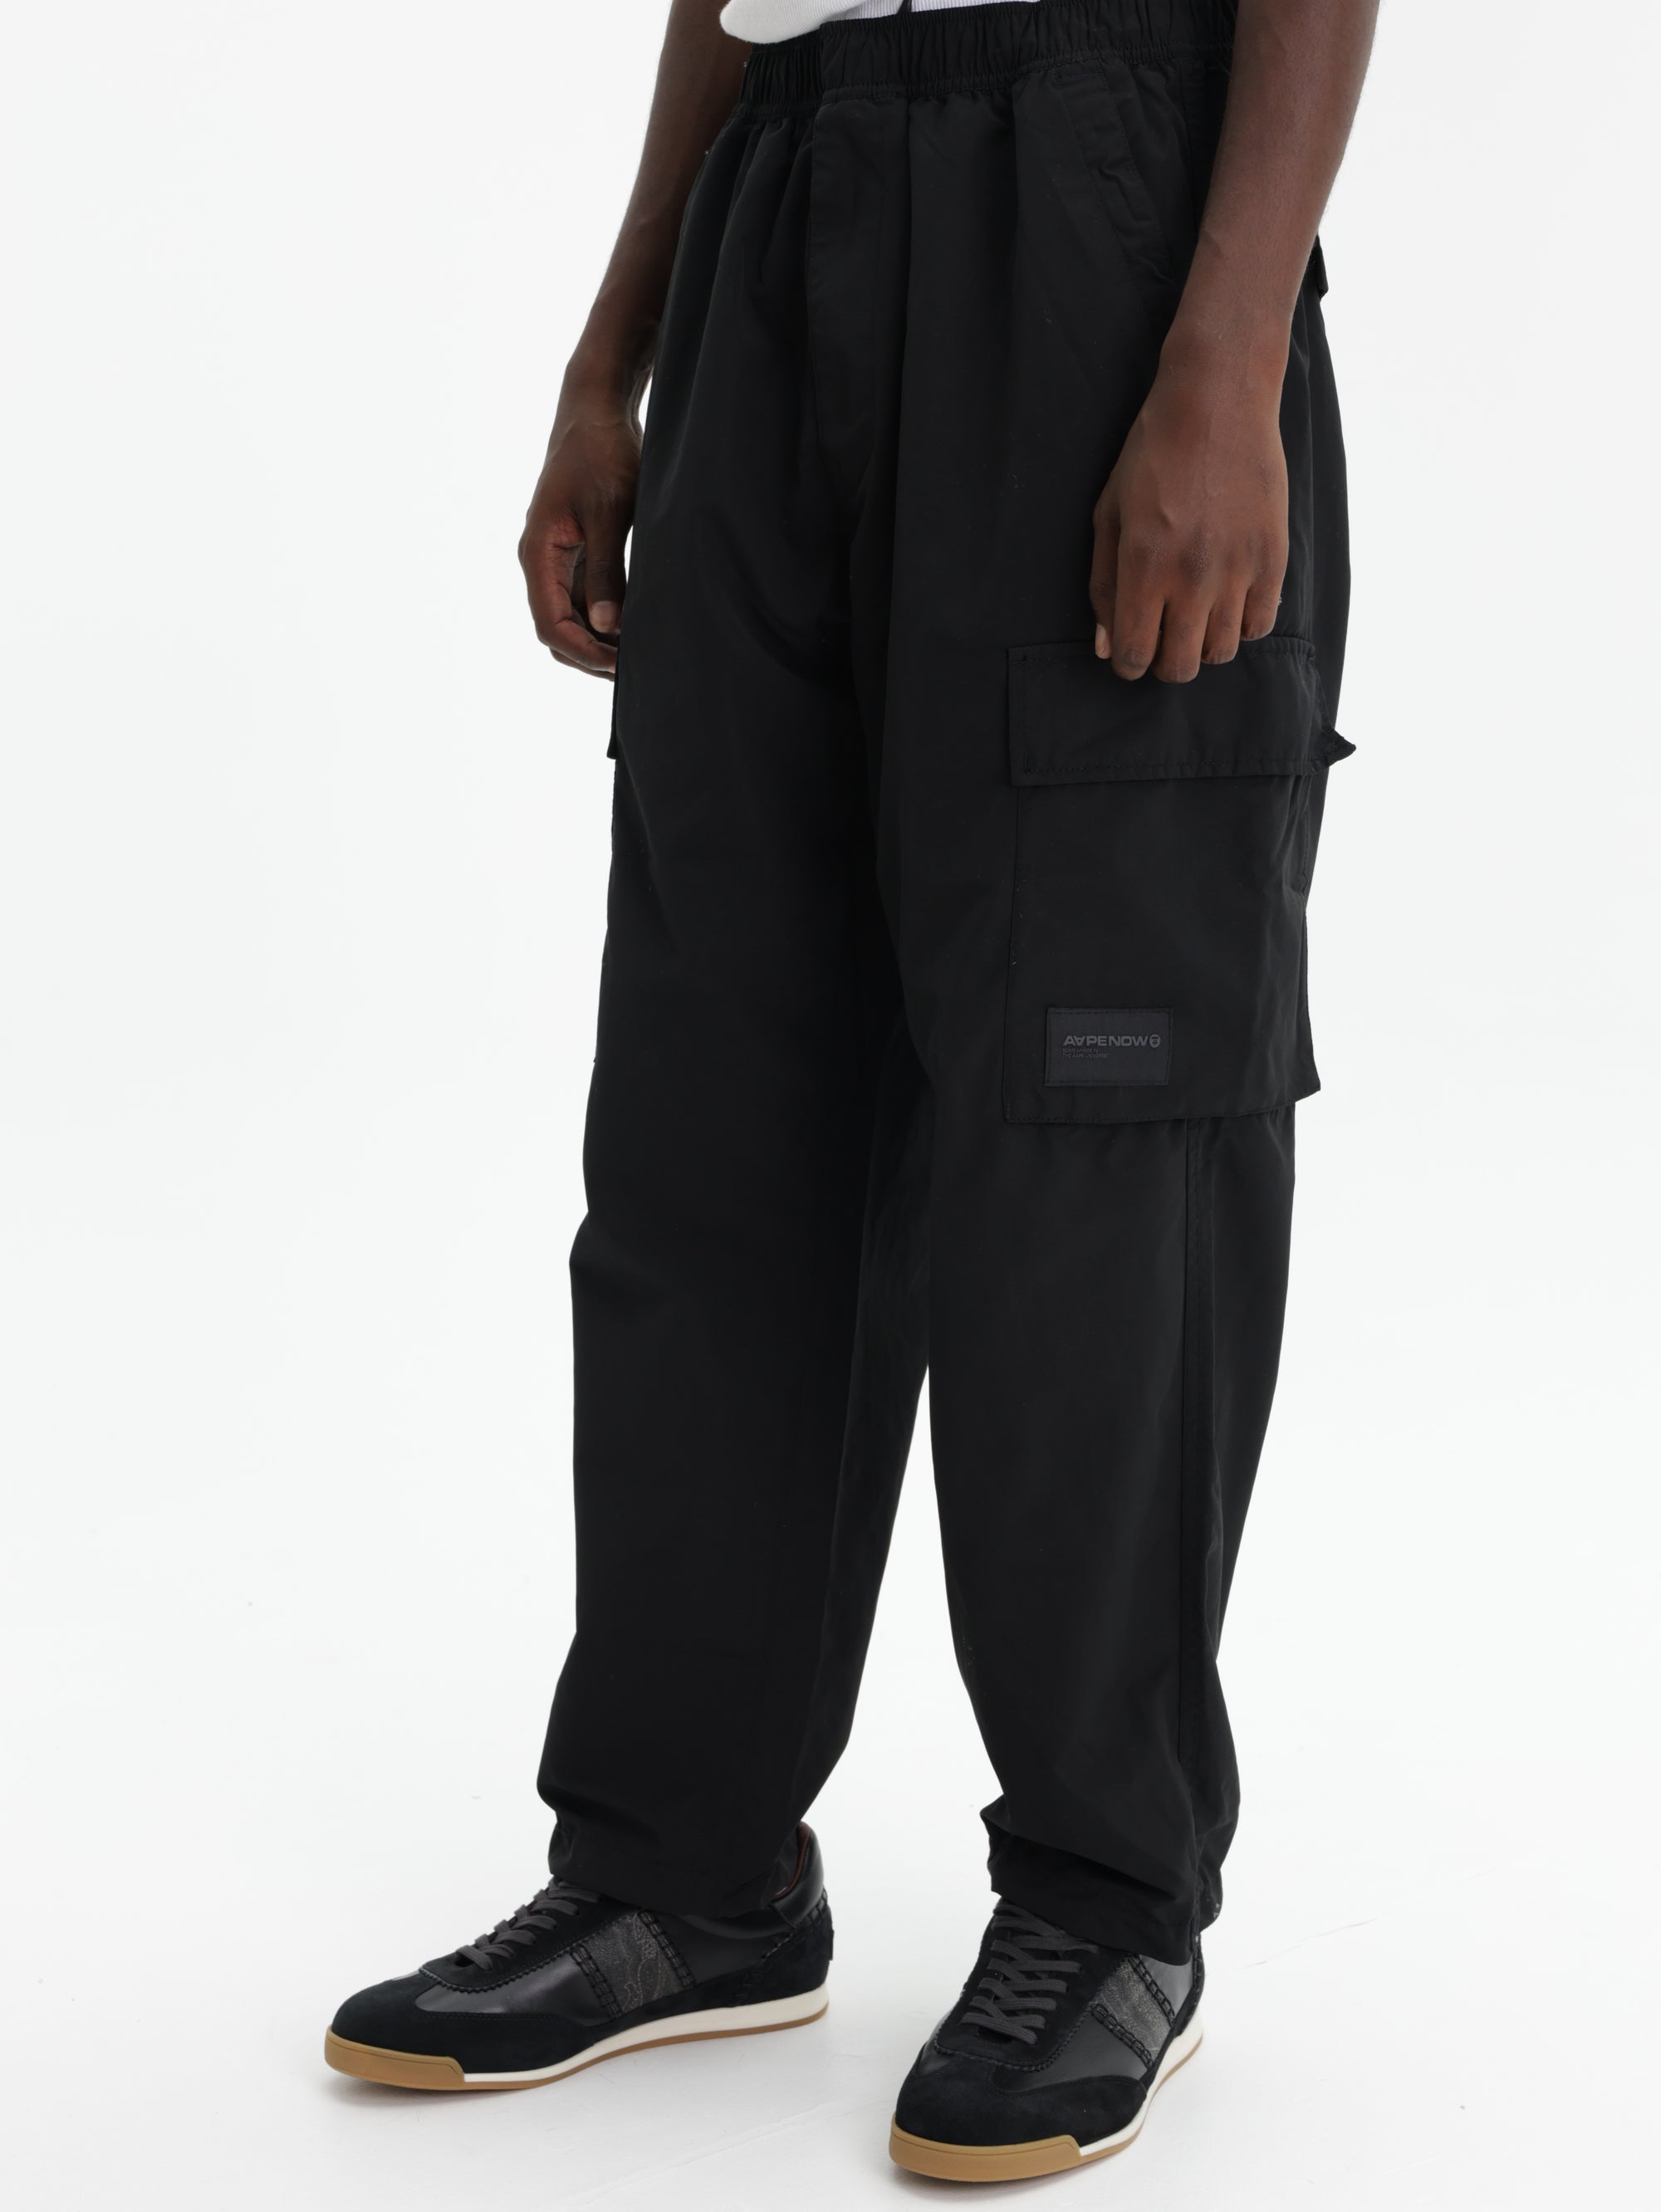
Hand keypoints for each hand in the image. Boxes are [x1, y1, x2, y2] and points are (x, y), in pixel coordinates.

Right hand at [518, 382, 641, 679]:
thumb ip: (606, 571)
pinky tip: (638, 624)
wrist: (596, 411)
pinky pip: (586, 598)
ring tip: (640, 652)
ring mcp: (558, 559)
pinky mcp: (577, 552)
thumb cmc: (602, 454)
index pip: (551, 625)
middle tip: (636, 669)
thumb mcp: (610, 513)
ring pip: (573, 618)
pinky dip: (607, 618)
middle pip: (558, 630)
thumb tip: (607, 626)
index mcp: (538, 553)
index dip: (584, 652)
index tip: (621, 665)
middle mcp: (541, 561)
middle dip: (591, 655)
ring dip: (601, 640)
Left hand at [1089, 341, 1288, 682]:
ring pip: (1221, 652)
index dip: (1127, 662)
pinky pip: (1260, 625)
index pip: (1135, 654)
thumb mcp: (1108, 514)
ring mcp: (1238, 570)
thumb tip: (1107, 647)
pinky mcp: (1273, 558)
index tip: (1129, 650)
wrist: (1218, 401)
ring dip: (1202, 643)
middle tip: (1161, 632)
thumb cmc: (1152, 455)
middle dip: (1163, 659)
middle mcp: (1193, 577)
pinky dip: (1241, 624)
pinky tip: (1227, 599)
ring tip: (1195, 613)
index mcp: (1145, 566)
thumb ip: (1104, 585)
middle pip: (1180, 666)